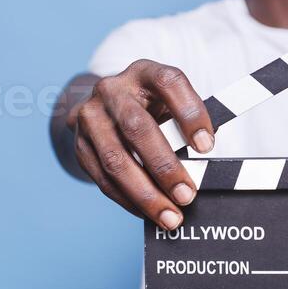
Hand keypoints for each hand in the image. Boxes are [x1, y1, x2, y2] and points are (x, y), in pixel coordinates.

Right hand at [66, 60, 213, 228]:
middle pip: (137, 127)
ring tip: (170, 216)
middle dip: (165, 167)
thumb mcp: (169, 102)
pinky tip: (148, 213)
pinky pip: (103, 179)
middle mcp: (113, 90)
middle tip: (187, 195)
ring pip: (116, 160)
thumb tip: (207, 166)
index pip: (169, 83)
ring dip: (146, 194)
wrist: (104, 105)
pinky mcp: (80, 145)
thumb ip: (187, 125)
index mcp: (144, 72)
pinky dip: (129, 200)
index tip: (207, 146)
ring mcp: (91, 117)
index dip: (190, 113)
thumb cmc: (150, 107)